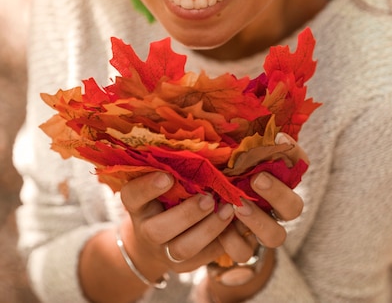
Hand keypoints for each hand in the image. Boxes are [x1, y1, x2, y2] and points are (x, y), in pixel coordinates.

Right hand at [119, 171, 235, 281]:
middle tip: (208, 198)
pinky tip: (236, 223)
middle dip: (186, 214)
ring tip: (228, 210)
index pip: (132, 196)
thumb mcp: (160, 181)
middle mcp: (146, 231)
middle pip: (158, 230)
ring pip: (183, 249)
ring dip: (208, 229)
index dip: (147, 187)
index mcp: (137, 205)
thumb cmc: (164, 196)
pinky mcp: (186, 265)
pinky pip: (204, 258)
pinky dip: (222, 240)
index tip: (167, 176)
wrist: (157, 240)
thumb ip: (171, 169)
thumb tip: (197, 148)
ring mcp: (165, 252)